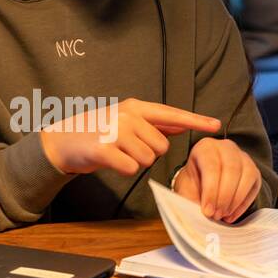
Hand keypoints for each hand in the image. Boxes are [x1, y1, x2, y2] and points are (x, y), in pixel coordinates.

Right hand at [39, 99, 219, 176]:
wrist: (61, 140)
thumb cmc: (97, 132)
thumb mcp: (126, 122)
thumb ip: (154, 124)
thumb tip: (182, 125)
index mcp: (135, 107)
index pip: (171, 114)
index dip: (195, 120)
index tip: (216, 124)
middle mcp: (127, 116)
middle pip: (161, 146)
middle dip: (149, 154)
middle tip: (127, 149)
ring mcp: (115, 131)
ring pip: (147, 159)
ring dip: (135, 163)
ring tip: (117, 154)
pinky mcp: (104, 149)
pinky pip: (131, 168)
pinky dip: (124, 170)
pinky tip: (111, 162)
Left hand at [173, 138, 260, 222]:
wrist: (202, 185)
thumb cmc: (193, 185)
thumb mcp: (186, 190)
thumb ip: (189, 200)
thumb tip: (197, 216)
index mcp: (205, 147)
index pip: (212, 166)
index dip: (211, 191)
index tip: (207, 211)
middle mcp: (226, 147)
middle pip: (232, 170)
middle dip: (224, 197)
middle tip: (216, 215)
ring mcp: (243, 157)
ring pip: (247, 176)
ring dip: (235, 201)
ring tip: (223, 216)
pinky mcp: (254, 171)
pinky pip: (254, 187)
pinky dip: (243, 205)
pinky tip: (231, 216)